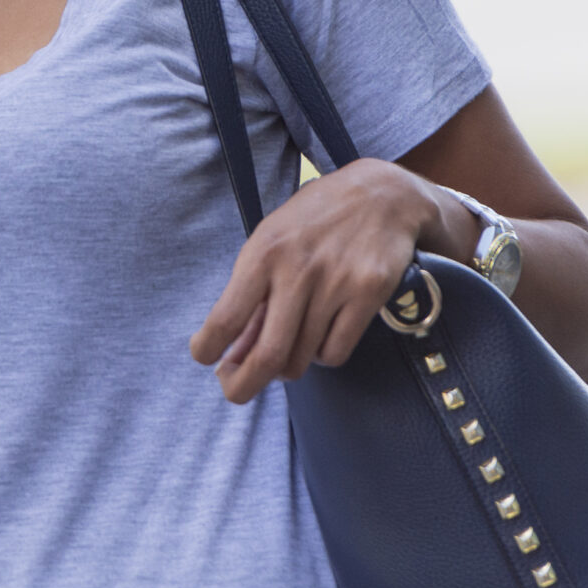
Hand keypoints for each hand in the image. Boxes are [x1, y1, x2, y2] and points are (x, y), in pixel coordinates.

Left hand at [190, 160, 448, 403]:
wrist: (381, 195)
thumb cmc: (314, 220)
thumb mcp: (271, 241)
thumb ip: (252, 293)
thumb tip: (230, 350)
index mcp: (263, 254)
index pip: (225, 317)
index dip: (208, 349)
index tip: (205, 359)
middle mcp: (297, 271)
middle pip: (268, 354)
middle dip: (244, 385)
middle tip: (236, 392)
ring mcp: (336, 285)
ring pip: (302, 359)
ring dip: (287, 367)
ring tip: (285, 351)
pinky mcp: (369, 296)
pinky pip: (335, 352)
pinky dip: (321, 356)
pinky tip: (319, 337)